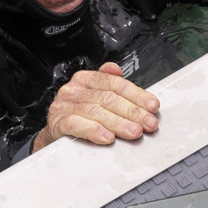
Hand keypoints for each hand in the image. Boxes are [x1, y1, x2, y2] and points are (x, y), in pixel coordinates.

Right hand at [31, 62, 159, 151]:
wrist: (55, 134)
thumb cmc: (78, 115)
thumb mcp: (94, 96)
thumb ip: (109, 84)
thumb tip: (118, 70)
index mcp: (86, 79)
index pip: (115, 84)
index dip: (136, 95)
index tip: (152, 106)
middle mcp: (75, 90)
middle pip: (108, 98)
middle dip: (132, 112)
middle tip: (149, 123)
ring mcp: (64, 106)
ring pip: (96, 112)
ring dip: (119, 123)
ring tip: (134, 132)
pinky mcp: (57, 123)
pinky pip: (76, 125)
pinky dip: (93, 131)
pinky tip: (107, 137)